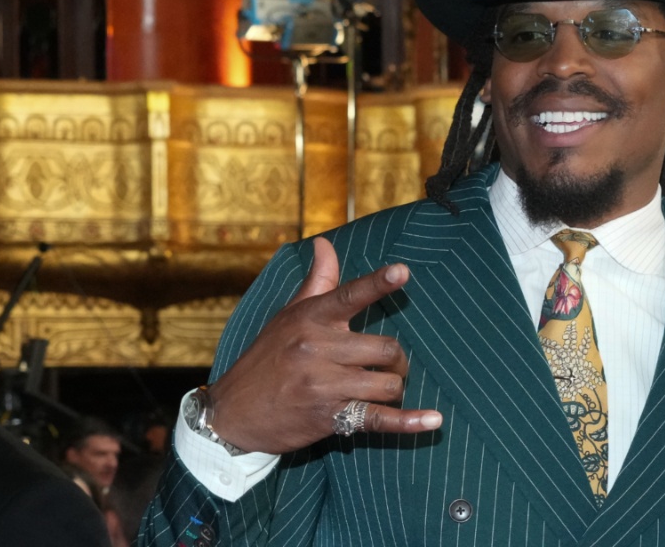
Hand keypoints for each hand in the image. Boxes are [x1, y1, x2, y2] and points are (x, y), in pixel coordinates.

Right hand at [207, 237, 442, 453]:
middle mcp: (316, 348)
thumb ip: (317, 282)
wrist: (231, 412)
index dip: (378, 283)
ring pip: (387, 383)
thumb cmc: (267, 358)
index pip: (349, 295)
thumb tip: (325, 243)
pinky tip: (433, 420)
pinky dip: (408, 422)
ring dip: (393, 387)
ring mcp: (323, 385)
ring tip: (380, 388)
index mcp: (310, 319)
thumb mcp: (287, 316)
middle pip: (385, 348)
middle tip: (388, 366)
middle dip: (396, 360)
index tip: (403, 272)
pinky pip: (377, 418)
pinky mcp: (328, 418)